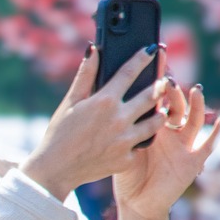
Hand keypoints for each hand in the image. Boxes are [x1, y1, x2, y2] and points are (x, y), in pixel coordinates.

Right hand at [19, 44, 168, 200]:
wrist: (55, 170)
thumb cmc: (59, 134)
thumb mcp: (70, 102)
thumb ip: (85, 75)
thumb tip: (93, 49)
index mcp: (105, 101)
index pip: (130, 72)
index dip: (143, 58)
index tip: (152, 50)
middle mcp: (119, 119)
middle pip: (152, 95)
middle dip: (160, 85)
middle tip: (163, 81)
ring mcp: (125, 141)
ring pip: (156, 121)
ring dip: (160, 112)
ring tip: (159, 109)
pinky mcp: (126, 159)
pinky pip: (141, 145)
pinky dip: (141, 139)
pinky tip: (139, 136)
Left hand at [113, 76, 219, 219]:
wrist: (136, 203)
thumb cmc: (126, 174)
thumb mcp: (121, 146)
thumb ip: (122, 124)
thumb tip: (110, 100)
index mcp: (153, 126)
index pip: (158, 98)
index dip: (159, 82)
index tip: (157, 64)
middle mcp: (171, 132)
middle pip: (177, 105)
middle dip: (176, 91)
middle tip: (169, 78)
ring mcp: (184, 145)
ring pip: (194, 120)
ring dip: (197, 105)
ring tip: (196, 91)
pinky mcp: (193, 161)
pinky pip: (207, 145)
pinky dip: (215, 134)